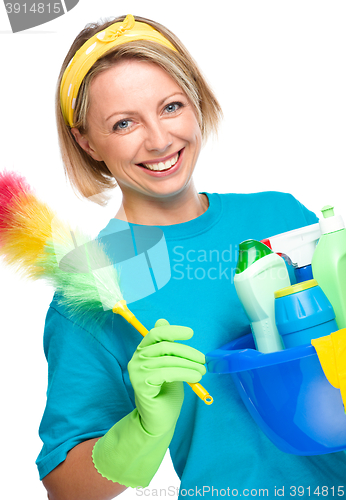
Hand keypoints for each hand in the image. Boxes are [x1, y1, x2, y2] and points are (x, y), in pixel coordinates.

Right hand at [128, 319, 205, 435]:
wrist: (159, 419)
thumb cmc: (166, 391)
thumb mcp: (170, 364)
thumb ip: (167, 346)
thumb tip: (162, 320)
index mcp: (143, 350)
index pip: (156, 333)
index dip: (173, 330)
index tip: (190, 333)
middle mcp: (136, 358)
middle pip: (165, 346)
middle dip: (188, 352)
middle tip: (203, 360)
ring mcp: (137, 372)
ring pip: (168, 360)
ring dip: (190, 364)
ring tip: (202, 372)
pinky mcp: (141, 385)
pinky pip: (167, 373)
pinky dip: (185, 373)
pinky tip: (195, 377)